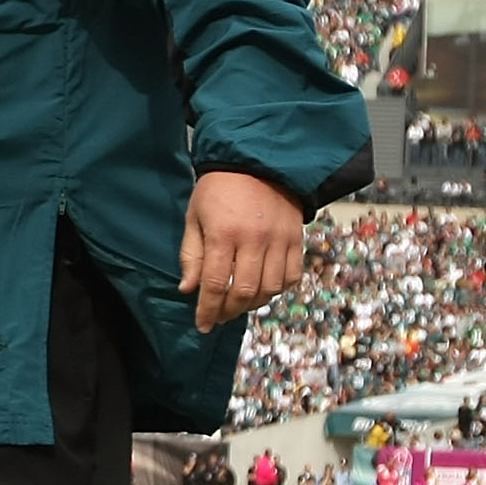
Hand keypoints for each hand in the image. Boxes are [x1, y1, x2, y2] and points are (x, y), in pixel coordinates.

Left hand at [179, 170, 303, 332]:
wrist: (257, 159)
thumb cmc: (219, 188)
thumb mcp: (195, 217)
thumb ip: (192, 254)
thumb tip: (189, 289)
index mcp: (224, 233)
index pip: (216, 284)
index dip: (208, 309)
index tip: (202, 325)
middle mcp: (255, 239)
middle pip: (245, 291)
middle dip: (229, 311)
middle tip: (218, 316)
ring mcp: (280, 240)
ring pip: (270, 288)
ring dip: (253, 303)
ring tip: (238, 303)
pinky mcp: (297, 238)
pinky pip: (291, 276)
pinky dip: (277, 289)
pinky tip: (263, 289)